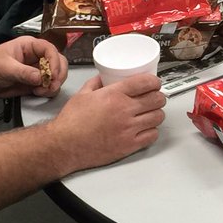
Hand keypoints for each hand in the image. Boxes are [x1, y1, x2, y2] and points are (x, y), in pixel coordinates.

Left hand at [0, 36, 68, 99]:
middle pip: (59, 62)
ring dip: (54, 84)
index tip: (52, 74)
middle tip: (51, 85)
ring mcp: (37, 70)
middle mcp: (36, 57)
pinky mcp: (36, 83)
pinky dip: (49, 91)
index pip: (50, 50)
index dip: (54, 61)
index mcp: (30, 46)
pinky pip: (50, 86)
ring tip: (42, 90)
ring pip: (57, 75)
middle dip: (58, 74)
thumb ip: (23, 72)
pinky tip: (38, 92)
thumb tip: (40, 77)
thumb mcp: (5, 68)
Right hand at [51, 73, 165, 170]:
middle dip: (158, 97)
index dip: (154, 81)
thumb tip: (104, 77)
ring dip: (157, 113)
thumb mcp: (82, 94)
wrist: (65, 145)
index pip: (145, 83)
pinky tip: (146, 129)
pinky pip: (152, 135)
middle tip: (154, 98)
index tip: (155, 83)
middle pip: (157, 99)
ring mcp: (129, 129)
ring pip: (158, 117)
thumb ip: (96, 83)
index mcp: (114, 95)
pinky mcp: (129, 145)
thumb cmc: (71, 122)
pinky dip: (152, 131)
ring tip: (151, 113)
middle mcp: (124, 110)